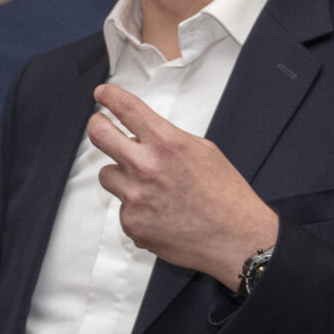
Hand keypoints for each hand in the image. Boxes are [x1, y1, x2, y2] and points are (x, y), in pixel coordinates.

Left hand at [87, 86, 277, 288]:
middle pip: (99, 135)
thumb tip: (143, 136)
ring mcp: (135, 197)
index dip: (109, 97)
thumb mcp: (204, 151)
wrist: (236, 238)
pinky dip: (137, 209)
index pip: (127, 109)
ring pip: (108, 175)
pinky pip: (123, 207)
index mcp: (167, 143)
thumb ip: (169, 140)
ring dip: (123, 176)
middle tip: (100, 125)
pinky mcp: (131, 223)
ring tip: (152, 188)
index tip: (102, 94)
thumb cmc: (226, 195)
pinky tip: (162, 214)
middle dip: (97, 125)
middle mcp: (146, 167)